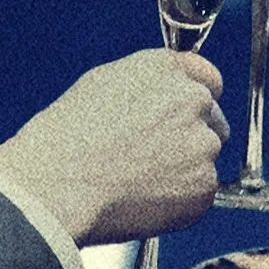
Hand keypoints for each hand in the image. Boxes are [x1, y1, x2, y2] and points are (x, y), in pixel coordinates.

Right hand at [0, 48, 227, 244]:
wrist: (57, 184)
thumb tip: (162, 98)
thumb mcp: (103, 85)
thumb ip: (147, 86)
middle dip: (190, 134)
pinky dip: (180, 200)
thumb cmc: (66, 138)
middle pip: (210, 118)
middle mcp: (191, 100)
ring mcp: (202, 143)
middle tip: (153, 156)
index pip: (206, 77)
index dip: (193, 99)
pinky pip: (200, 192)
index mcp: (166, 69)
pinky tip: (144, 199)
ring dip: (185, 168)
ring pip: (204, 156)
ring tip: (138, 180)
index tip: (185, 116)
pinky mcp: (204, 185)